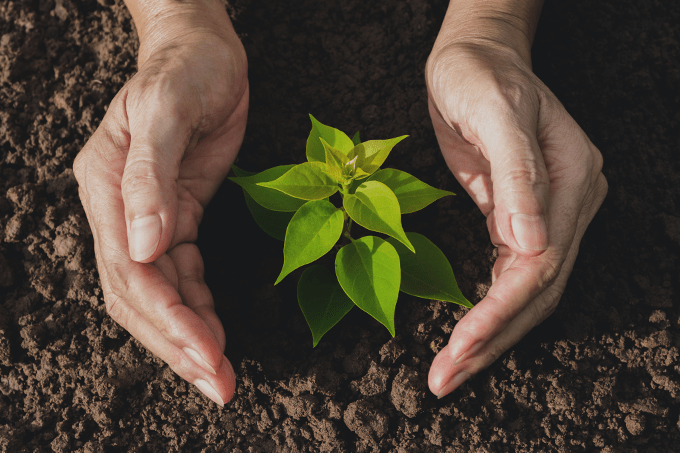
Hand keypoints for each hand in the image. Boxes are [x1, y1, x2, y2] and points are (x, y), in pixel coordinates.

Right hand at [73, 1, 247, 405]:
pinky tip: (216, 330)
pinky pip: (183, 274)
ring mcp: (147, 216)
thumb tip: (144, 246)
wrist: (203, 50)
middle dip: (178, 344)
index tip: (205, 355)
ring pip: (161, 293)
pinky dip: (200, 306)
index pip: (132, 272)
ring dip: (190, 335)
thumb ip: (151, 177)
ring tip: (222, 373)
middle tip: (219, 385)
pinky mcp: (177, 215)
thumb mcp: (167, 111)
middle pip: (140, 296)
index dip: (168, 318)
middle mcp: (120, 210)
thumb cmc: (185, 69)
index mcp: (107, 187)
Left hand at [426, 37, 606, 396]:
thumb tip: (530, 245)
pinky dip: (491, 308)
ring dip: (491, 335)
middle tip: (447, 379)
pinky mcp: (520, 215)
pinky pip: (513, 274)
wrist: (475, 57)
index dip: (499, 312)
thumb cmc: (479, 74)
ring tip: (452, 371)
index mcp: (570, 180)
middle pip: (537, 291)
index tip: (461, 347)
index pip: (540, 266)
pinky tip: (470, 333)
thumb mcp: (493, 110)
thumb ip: (516, 174)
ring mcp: (549, 213)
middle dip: (492, 339)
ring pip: (526, 291)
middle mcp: (568, 204)